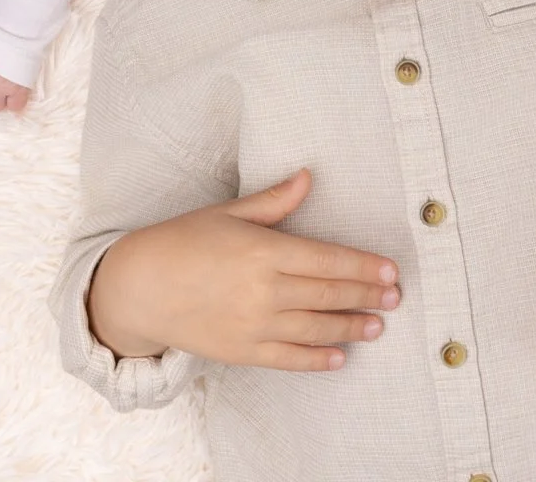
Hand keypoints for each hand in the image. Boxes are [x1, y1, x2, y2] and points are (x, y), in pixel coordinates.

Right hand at [87, 168, 401, 369]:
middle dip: (365, 296)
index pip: (327, 259)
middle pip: (328, 294)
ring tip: (377, 325)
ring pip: (315, 329)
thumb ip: (274, 200)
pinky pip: (288, 358)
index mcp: (264, 250)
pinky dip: (317, 360)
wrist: (140, 287)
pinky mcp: (242, 351)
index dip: (363, 267)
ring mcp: (253, 325)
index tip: (390, 270)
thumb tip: (308, 177)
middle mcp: (263, 290)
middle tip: (395, 297)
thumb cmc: (184, 240)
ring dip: (350, 327)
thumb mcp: (229, 212)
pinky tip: (340, 357)